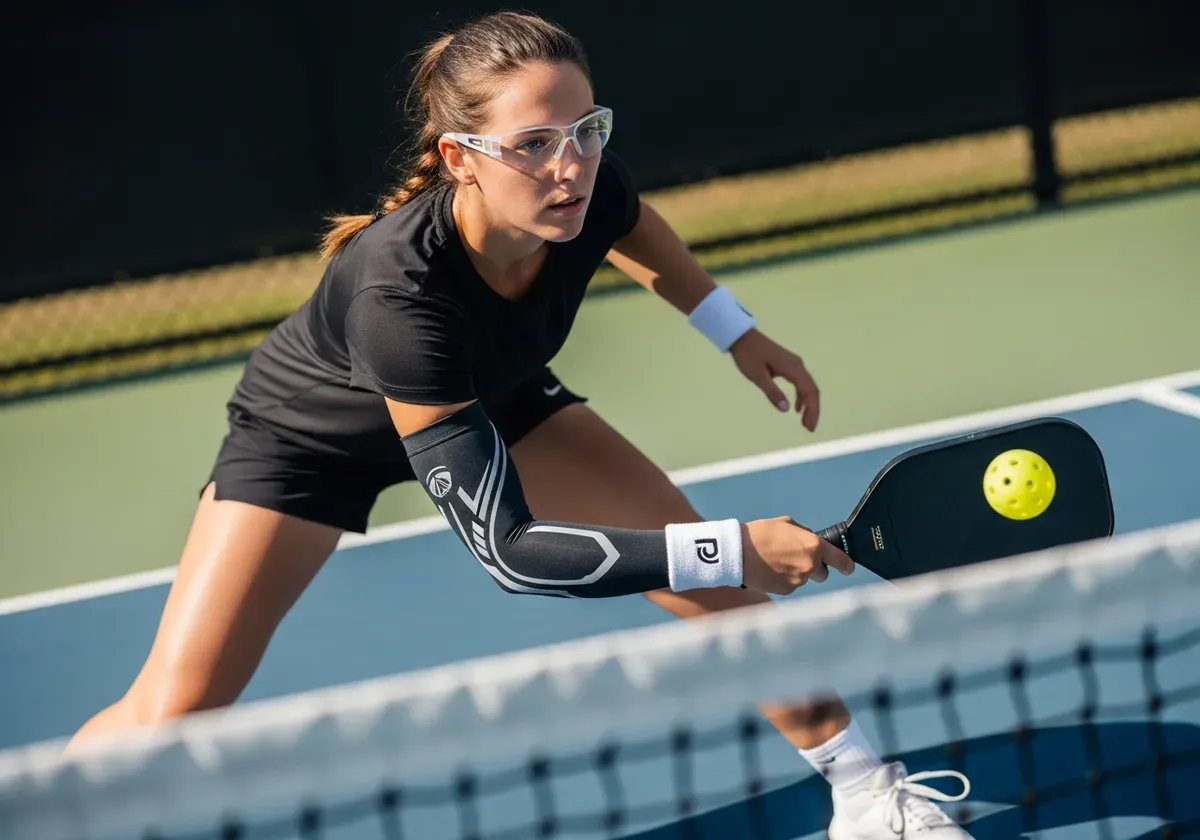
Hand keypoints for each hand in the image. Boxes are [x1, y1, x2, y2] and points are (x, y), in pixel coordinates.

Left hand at [729, 330, 820, 430]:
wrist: (742, 337)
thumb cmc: (748, 355)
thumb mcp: (758, 376)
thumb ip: (772, 392)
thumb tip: (786, 410)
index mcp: (793, 368)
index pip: (809, 391)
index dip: (812, 410)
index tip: (809, 426)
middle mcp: (797, 365)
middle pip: (812, 390)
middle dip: (813, 410)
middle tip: (809, 428)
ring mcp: (794, 364)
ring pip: (808, 386)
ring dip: (808, 404)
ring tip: (804, 422)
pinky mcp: (788, 365)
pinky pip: (800, 382)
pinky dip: (801, 396)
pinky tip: (796, 408)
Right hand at [740, 516, 854, 594]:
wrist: (737, 553)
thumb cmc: (760, 534)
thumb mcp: (786, 524)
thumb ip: (804, 534)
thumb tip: (811, 542)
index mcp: (813, 546)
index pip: (840, 559)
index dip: (846, 565)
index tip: (848, 567)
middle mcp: (810, 565)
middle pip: (822, 573)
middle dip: (813, 568)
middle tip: (795, 559)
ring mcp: (799, 580)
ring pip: (804, 578)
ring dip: (795, 573)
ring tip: (775, 562)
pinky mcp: (786, 591)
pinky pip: (790, 585)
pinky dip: (783, 580)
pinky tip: (770, 570)